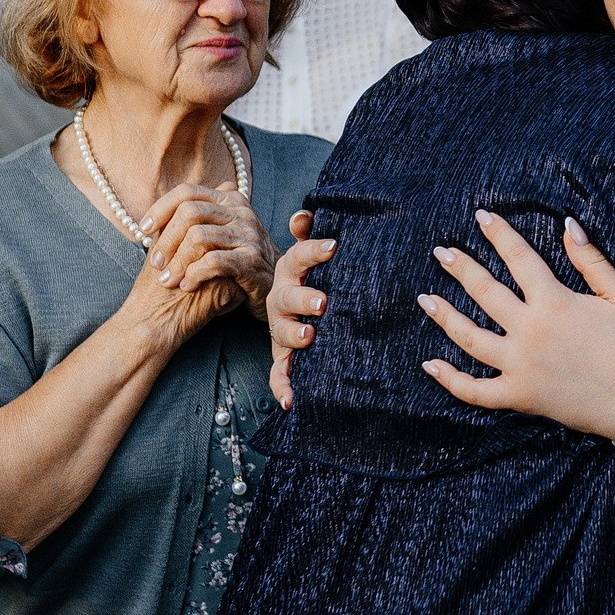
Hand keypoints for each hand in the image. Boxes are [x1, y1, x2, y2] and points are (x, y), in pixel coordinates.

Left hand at [135, 179, 275, 316]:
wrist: (273, 287)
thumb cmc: (237, 261)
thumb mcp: (217, 234)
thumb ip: (192, 222)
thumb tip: (153, 215)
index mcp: (228, 199)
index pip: (187, 192)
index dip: (160, 209)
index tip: (144, 230)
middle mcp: (240, 211)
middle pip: (189, 212)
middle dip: (166, 239)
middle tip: (155, 263)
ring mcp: (249, 234)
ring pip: (198, 237)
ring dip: (177, 261)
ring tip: (167, 280)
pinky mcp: (252, 260)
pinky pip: (213, 261)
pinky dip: (194, 274)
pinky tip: (187, 285)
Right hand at [268, 211, 334, 407]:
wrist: (300, 308)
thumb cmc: (313, 278)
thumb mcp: (312, 255)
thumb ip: (309, 234)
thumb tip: (304, 214)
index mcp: (290, 273)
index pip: (298, 257)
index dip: (313, 251)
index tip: (334, 246)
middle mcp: (282, 300)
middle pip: (287, 298)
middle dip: (303, 299)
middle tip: (324, 302)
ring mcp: (281, 329)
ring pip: (282, 334)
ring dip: (294, 335)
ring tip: (309, 336)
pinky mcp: (284, 357)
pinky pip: (279, 374)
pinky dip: (283, 387)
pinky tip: (290, 400)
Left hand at [420, 210, 614, 454]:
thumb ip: (590, 260)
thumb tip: (567, 224)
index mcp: (555, 302)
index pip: (519, 258)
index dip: (499, 235)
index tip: (482, 217)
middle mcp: (530, 331)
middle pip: (484, 292)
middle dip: (460, 268)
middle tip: (441, 252)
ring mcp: (521, 366)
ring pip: (470, 338)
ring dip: (445, 316)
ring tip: (426, 299)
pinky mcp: (520, 396)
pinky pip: (476, 391)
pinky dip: (450, 380)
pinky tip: (431, 364)